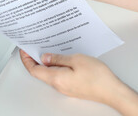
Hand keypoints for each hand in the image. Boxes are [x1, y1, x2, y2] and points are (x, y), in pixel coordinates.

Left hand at [20, 50, 137, 115]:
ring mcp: (64, 87)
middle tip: (33, 46)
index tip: (24, 49)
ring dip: (45, 62)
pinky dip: (54, 66)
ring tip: (46, 50)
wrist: (112, 91)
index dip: (26, 59)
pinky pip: (57, 76)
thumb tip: (45, 57)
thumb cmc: (97, 77)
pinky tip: (60, 59)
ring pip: (48, 74)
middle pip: (39, 72)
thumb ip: (58, 58)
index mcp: (56, 78)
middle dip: (34, 59)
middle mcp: (58, 85)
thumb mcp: (76, 60)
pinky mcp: (71, 87)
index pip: (33, 69)